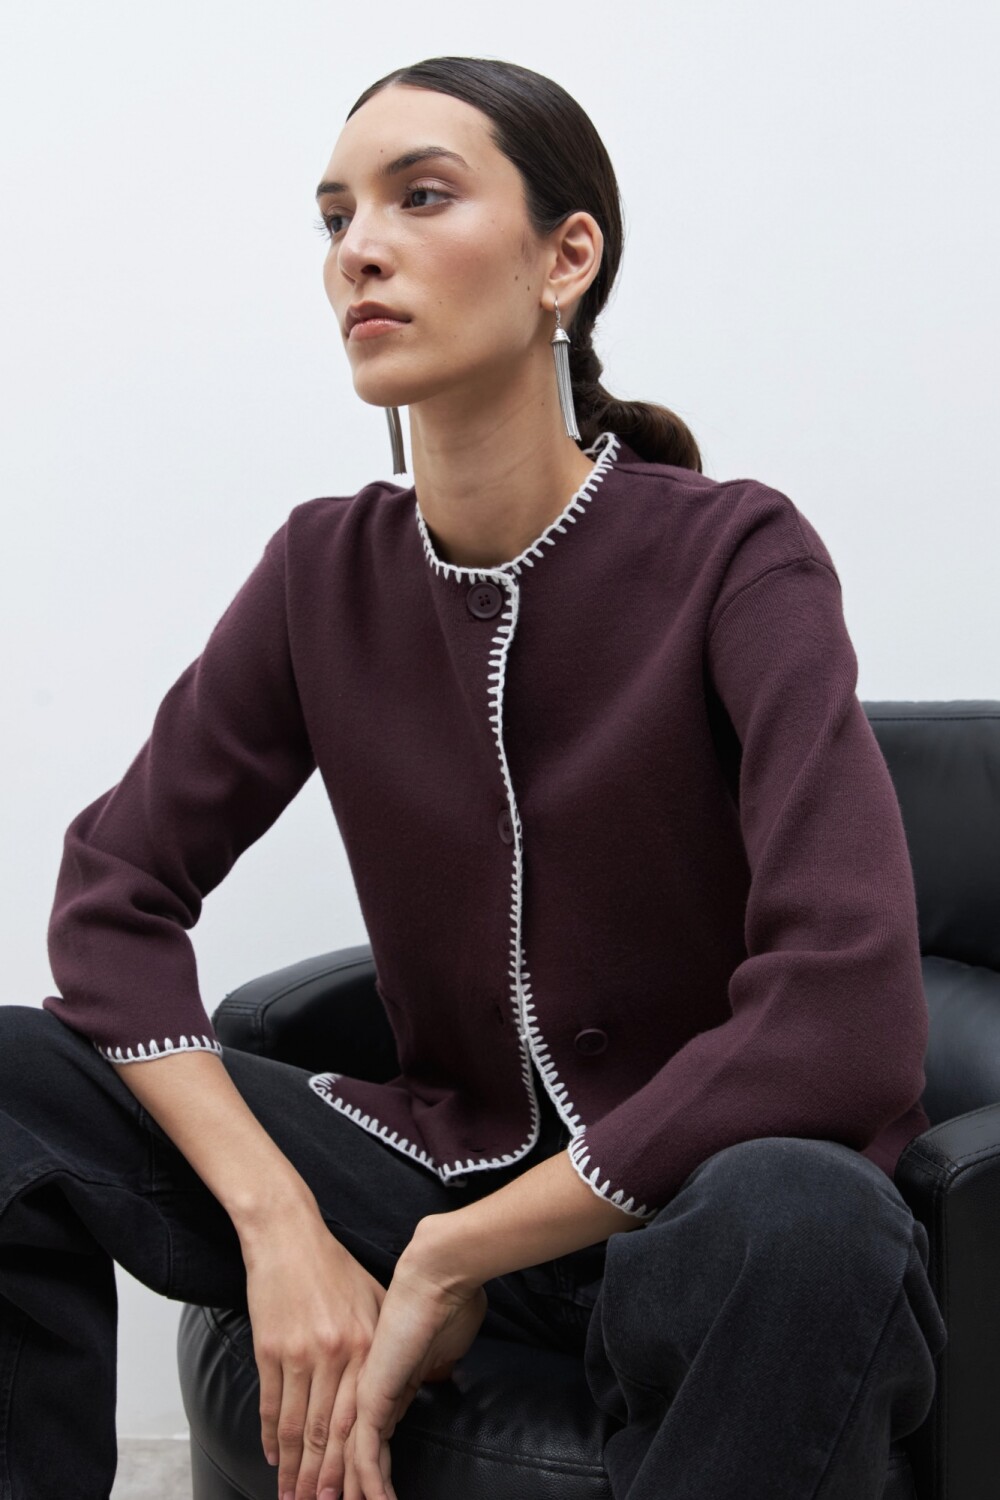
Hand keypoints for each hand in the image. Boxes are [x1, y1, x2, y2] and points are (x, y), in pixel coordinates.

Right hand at [239, 1203, 387, 1498]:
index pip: (361, 1416)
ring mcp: (300, 1353)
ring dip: (294, 1469)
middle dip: (323, 1478)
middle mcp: (335, 1353)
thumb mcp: (375, 1299)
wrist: (289, 1235)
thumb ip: (386, 1341)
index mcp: (365, 1343)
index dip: (356, 1460)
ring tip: (292, 1498)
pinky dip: (271, 1437)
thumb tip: (407, 1380)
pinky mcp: (270, 1348)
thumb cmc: (333, 1266)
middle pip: (328, 1431)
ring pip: (297, 1426)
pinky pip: (271, 1403)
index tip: (357, 1489)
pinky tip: (274, 1458)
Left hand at [341, 1247, 487, 1499]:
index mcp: (379, 1376)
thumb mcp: (440, 1342)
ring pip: (347, 1458)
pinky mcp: (371, 1398)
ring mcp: (365, 1393)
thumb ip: (432, 1363)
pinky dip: (370, 1486)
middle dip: (337, 1487)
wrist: (437, 1272)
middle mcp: (365, 1388)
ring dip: (348, 1493)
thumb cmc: (449, 1298)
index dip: (360, 1466)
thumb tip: (438, 1372)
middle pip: (345, 1450)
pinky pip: (365, 1455)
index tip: (358, 1492)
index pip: (363, 1433)